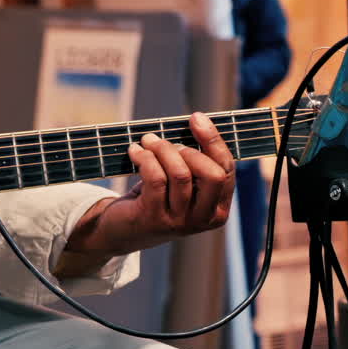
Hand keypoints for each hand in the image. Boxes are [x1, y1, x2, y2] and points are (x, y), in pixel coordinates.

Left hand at [59, 112, 235, 273]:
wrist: (121, 230)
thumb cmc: (155, 200)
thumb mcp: (180, 185)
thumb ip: (194, 164)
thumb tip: (198, 122)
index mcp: (218, 210)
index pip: (226, 171)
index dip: (213, 141)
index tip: (197, 118)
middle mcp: (202, 219)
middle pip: (212, 174)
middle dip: (189, 149)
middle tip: (165, 142)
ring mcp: (179, 222)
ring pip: (180, 174)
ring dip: (162, 150)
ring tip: (147, 141)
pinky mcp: (153, 218)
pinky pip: (155, 178)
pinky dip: (145, 158)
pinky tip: (134, 151)